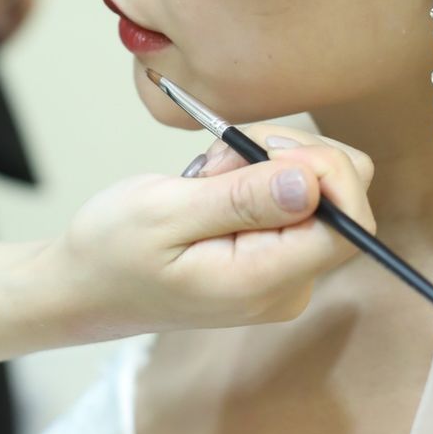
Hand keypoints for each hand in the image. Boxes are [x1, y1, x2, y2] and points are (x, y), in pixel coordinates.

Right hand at [48, 124, 374, 338]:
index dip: (326, 171)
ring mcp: (284, 271)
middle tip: (221, 158)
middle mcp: (289, 283)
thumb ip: (241, 200)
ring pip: (318, 188)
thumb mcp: (164, 214)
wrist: (83, 286)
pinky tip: (212, 182)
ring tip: (207, 174)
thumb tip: (311, 184)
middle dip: (290, 156)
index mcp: (266, 282)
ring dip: (267, 159)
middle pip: (342, 198)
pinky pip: (293, 196)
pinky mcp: (272, 253)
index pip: (349, 223)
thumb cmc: (112, 251)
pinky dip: (257, 172)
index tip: (266, 147)